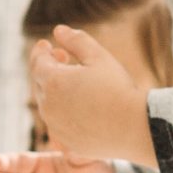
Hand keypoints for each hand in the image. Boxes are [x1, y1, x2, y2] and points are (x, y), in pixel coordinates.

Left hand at [31, 25, 154, 160]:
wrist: (136, 128)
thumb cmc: (118, 89)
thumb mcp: (99, 56)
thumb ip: (76, 41)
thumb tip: (58, 31)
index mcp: (53, 81)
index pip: (37, 61)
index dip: (41, 51)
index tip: (47, 45)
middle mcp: (48, 106)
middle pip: (40, 82)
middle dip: (48, 68)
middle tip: (63, 58)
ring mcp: (55, 126)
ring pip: (47, 104)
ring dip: (54, 90)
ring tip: (74, 82)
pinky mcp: (66, 141)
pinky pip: (57, 123)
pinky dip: (62, 112)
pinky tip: (79, 107)